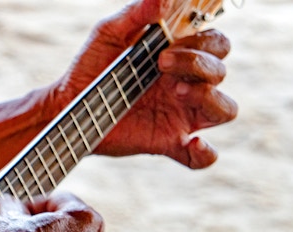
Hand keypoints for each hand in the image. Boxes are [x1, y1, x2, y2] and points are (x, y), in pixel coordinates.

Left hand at [50, 0, 237, 168]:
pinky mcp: (168, 143)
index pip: (215, 44)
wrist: (67, 104)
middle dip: (200, 64)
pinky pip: (201, 156)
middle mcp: (186, 85)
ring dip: (210, 98)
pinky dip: (205, 153)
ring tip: (178, 93)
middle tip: (162, 64)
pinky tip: (192, 143)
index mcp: (179, 57)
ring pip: (225, 109)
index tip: (168, 43)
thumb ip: (136, 13)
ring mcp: (180, 115)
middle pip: (221, 72)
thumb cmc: (91, 66)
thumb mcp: (108, 33)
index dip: (203, 41)